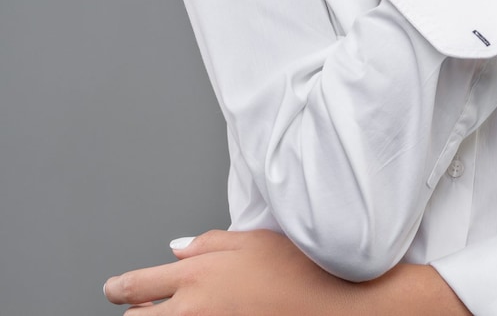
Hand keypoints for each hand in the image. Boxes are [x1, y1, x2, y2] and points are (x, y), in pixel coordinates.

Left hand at [102, 228, 353, 314]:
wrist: (331, 300)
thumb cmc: (296, 266)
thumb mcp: (249, 239)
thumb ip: (207, 244)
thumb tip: (176, 251)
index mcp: (197, 276)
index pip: (138, 285)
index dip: (118, 288)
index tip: (113, 290)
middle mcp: (194, 310)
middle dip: (135, 313)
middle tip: (141, 306)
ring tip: (170, 312)